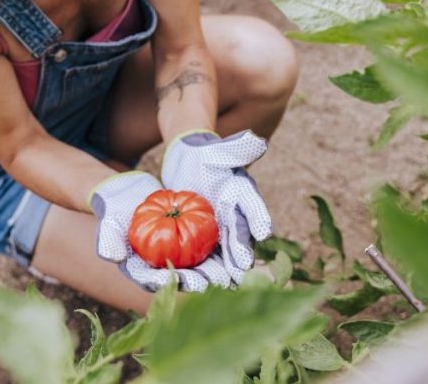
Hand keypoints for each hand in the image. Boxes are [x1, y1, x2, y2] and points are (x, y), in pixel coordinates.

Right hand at [89, 171, 230, 291]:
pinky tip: (235, 255)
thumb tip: (114, 258)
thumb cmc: (115, 212)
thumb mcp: (108, 223)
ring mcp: (176, 260)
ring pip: (197, 269)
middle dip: (201, 282)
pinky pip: (204, 251)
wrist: (127, 196)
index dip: (175, 283)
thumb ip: (108, 240)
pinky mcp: (188, 246)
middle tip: (218, 281)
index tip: (191, 282)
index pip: (158, 282)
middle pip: (183, 279)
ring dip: (215, 273)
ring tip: (232, 275)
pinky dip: (219, 253)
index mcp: (140, 272)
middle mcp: (160, 271)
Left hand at [161, 130, 271, 283]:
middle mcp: (235, 228)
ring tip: (197, 286)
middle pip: (235, 252)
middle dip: (233, 268)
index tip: (252, 250)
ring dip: (208, 277)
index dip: (251, 234)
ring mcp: (217, 241)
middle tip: (229, 279)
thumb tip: (258, 142)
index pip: (250, 220)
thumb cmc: (206, 156)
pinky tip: (169, 282)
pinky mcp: (197, 248)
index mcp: (244, 205)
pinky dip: (183, 274)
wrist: (187, 164)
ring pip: (215, 264)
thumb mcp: (220, 150)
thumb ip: (238, 148)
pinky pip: (192, 265)